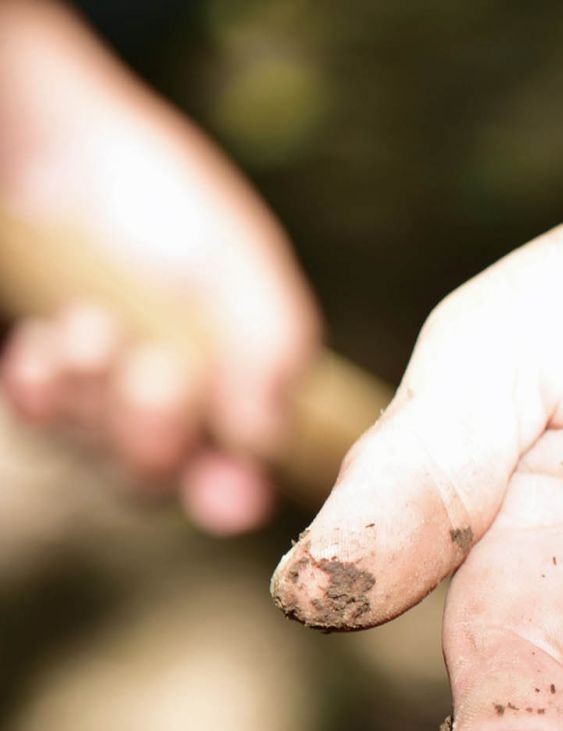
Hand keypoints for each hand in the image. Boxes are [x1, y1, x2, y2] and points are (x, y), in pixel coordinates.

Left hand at [0, 0, 317, 533]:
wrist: (67, 150)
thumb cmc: (168, 199)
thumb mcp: (241, 263)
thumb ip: (269, 347)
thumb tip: (266, 443)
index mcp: (246, 387)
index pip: (246, 475)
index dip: (235, 495)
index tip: (225, 492)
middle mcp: (180, 411)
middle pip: (162, 480)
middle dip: (154, 432)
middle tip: (153, 369)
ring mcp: (107, 405)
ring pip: (97, 457)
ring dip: (94, 398)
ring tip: (91, 326)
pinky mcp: (48, 390)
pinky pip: (41, 428)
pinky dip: (45, 391)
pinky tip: (50, 342)